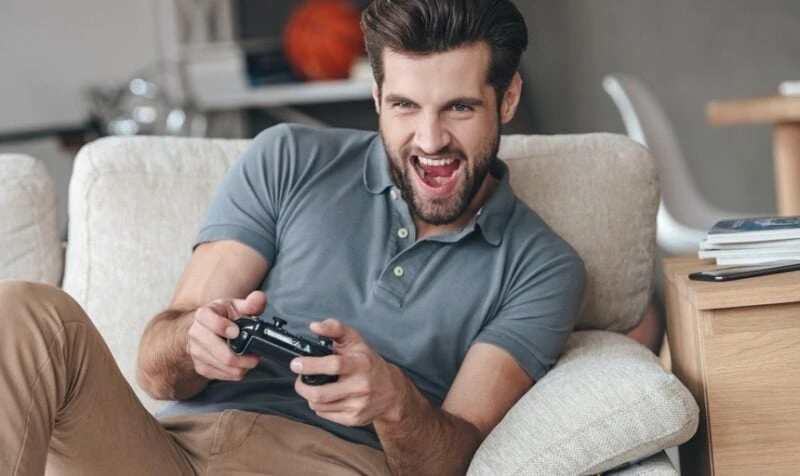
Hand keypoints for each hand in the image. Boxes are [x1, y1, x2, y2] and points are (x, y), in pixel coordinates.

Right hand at [185, 290, 264, 380]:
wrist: (202, 329)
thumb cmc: (221, 316)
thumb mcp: (235, 306)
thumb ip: (250, 303)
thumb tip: (260, 298)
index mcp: (203, 315)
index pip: (213, 323)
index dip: (226, 328)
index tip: (237, 332)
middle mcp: (196, 334)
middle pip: (223, 354)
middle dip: (244, 357)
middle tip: (255, 356)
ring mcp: (197, 353)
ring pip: (225, 367)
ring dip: (243, 366)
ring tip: (250, 359)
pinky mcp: (201, 367)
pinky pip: (223, 376)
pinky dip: (236, 372)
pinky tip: (240, 364)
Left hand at [291, 319, 409, 426]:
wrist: (392, 392)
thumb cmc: (370, 363)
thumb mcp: (356, 341)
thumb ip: (335, 328)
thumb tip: (314, 326)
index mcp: (360, 364)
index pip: (333, 365)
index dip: (311, 365)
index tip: (296, 364)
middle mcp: (360, 386)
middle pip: (320, 394)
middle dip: (302, 387)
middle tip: (300, 379)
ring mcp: (357, 405)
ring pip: (319, 406)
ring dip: (310, 396)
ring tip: (314, 387)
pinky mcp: (353, 419)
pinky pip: (325, 414)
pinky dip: (320, 406)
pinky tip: (327, 397)